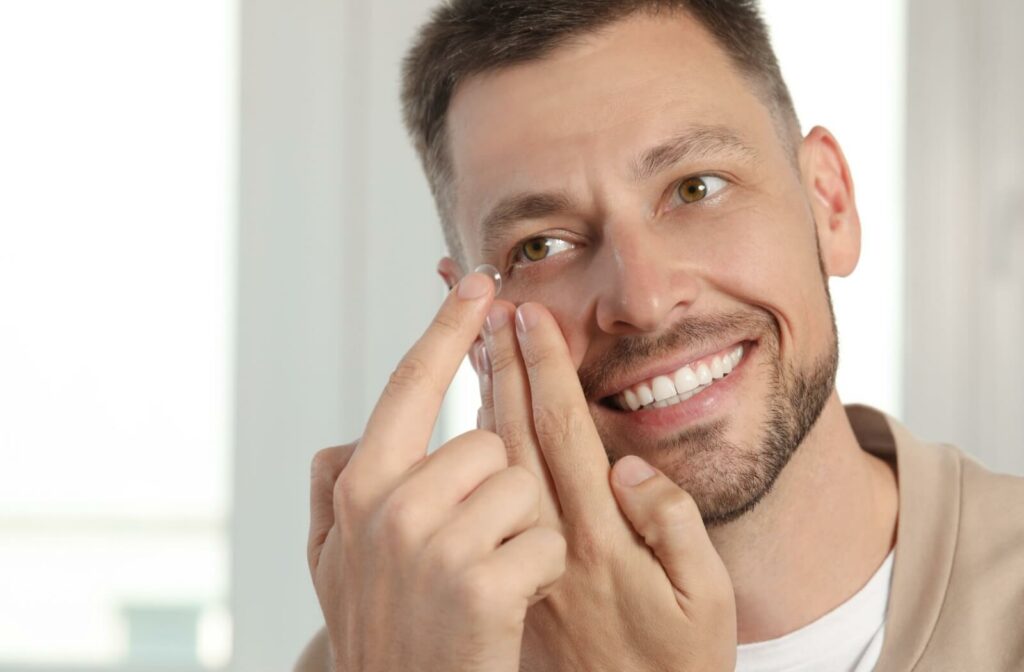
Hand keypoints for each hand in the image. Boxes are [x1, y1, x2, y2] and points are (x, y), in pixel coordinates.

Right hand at [306, 274, 566, 671]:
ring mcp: (433, 543)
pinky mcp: (481, 583)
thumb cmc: (380, 632)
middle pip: (487, 442)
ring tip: (483, 580)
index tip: (482, 283)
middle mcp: (388, 503)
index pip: (411, 383)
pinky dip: (538, 572)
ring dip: (518, 534)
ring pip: (523, 487)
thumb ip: (332, 492)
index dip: (449, 328)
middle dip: (494, 493)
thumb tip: (346, 439)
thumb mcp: (332, 562)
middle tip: (467, 552)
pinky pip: (546, 539)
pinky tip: (505, 607)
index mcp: (358, 484)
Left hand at [476, 300, 736, 671]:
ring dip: (487, 400)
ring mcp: (529, 559)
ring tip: (477, 346)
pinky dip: (482, 452)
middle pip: (517, 437)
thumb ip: (673, 527)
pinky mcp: (519, 575)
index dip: (546, 368)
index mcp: (601, 538)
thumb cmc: (680, 664)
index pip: (563, 432)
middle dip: (503, 366)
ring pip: (497, 466)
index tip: (528, 317)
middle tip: (490, 308)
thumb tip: (631, 468)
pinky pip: (493, 500)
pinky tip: (479, 421)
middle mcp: (554, 542)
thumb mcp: (707, 600)